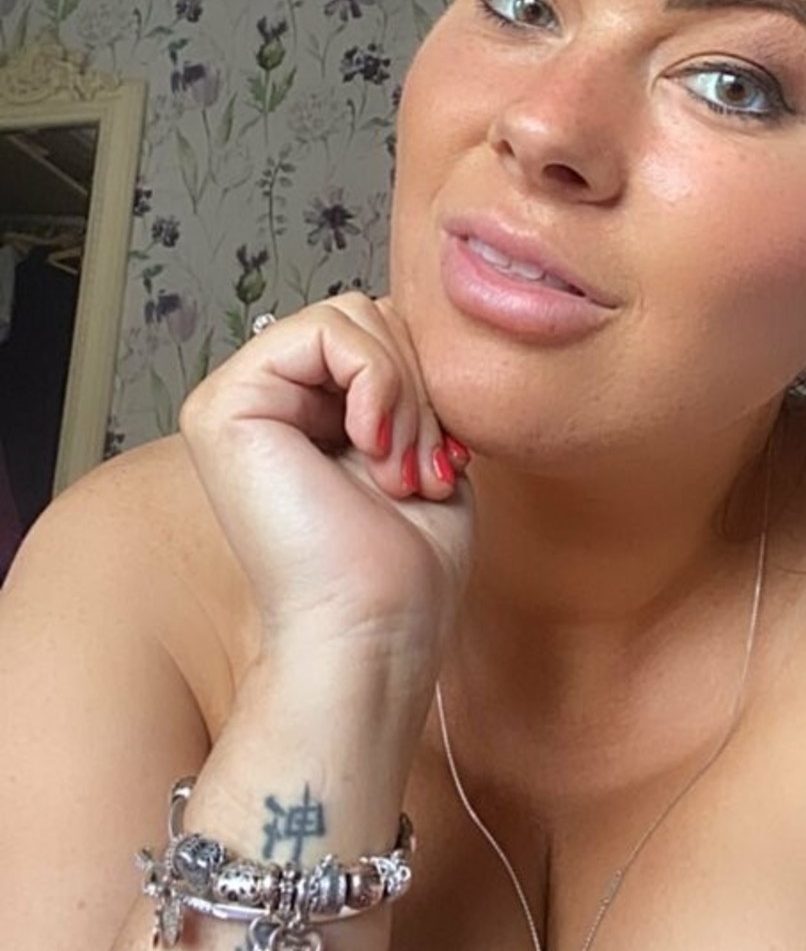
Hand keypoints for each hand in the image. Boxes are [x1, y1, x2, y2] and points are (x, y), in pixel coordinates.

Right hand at [178, 295, 474, 679]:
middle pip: (366, 315)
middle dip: (418, 386)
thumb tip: (413, 323)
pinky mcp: (222, 404)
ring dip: (404, 392)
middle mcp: (259, 400)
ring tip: (397, 468)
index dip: (426, 382)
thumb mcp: (421, 447)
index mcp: (299, 412)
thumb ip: (406, 382)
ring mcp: (232, 399)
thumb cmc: (403, 569)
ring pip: (352, 315)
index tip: (439, 463)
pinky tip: (371, 447)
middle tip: (419, 469)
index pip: (378, 333)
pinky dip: (379, 381)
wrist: (373, 635)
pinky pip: (328, 329)